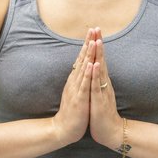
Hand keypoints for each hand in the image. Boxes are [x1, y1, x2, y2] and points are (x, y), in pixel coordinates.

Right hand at [52, 28, 94, 146]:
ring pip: (84, 68)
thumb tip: (80, 69)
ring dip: (89, 54)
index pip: (82, 58)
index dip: (87, 45)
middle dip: (88, 43)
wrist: (63, 130)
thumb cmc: (72, 112)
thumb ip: (77, 80)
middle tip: (93, 28)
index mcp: (75, 80)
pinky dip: (88, 74)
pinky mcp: (80, 99)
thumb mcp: (75, 92)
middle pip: (82, 59)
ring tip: (94, 41)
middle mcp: (75, 81)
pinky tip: (92, 64)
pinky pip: (85, 84)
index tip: (93, 32)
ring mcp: (76, 89)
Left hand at [89, 29, 122, 149]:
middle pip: (101, 59)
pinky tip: (95, 65)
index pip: (99, 59)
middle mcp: (104, 83)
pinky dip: (96, 75)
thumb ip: (98, 81)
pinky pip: (97, 85)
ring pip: (100, 70)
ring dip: (99, 55)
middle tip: (97, 28)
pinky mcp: (100, 100)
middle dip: (98, 44)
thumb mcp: (99, 93)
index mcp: (101, 81)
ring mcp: (102, 91)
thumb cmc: (103, 113)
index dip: (96, 45)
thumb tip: (97, 69)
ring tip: (97, 41)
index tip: (94, 31)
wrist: (111, 132)